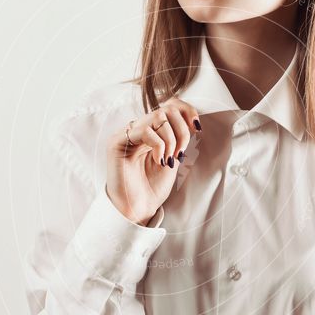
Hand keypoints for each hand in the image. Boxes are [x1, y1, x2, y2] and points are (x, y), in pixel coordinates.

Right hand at [106, 98, 201, 225]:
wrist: (137, 209)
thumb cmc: (152, 188)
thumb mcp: (172, 158)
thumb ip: (178, 139)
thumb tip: (194, 122)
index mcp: (151, 131)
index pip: (170, 104)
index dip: (187, 111)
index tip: (197, 129)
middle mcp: (137, 129)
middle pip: (167, 108)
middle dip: (182, 131)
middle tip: (180, 154)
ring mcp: (126, 134)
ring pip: (158, 117)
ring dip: (172, 139)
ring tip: (169, 160)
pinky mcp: (117, 142)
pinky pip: (144, 130)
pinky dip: (159, 145)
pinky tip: (159, 161)